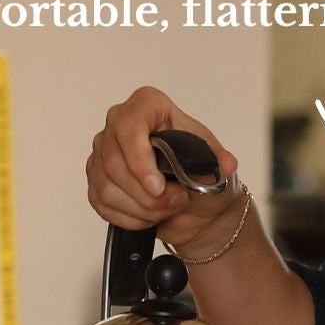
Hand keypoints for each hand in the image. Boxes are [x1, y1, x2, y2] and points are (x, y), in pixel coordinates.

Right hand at [85, 87, 246, 260]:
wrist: (200, 209)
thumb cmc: (205, 178)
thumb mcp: (218, 166)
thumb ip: (219, 163)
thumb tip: (226, 163)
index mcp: (149, 107)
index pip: (130, 124)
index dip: (139, 159)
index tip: (157, 187)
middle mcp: (120, 124)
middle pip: (113, 162)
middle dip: (146, 194)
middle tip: (176, 201)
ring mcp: (105, 152)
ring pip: (106, 186)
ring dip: (141, 208)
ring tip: (166, 209)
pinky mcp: (98, 179)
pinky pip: (102, 203)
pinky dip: (129, 218)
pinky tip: (148, 216)